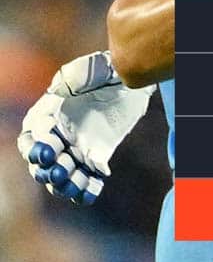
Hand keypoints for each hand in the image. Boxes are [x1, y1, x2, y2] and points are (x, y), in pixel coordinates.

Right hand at [16, 51, 154, 205]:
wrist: (130, 81)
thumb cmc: (105, 70)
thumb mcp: (91, 68)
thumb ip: (74, 77)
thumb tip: (57, 90)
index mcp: (46, 115)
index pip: (33, 137)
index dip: (37, 147)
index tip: (46, 154)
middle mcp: (56, 136)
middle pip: (43, 162)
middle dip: (48, 170)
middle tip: (59, 172)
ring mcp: (74, 148)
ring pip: (62, 174)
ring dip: (64, 183)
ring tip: (72, 186)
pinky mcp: (94, 156)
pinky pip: (86, 177)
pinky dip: (86, 188)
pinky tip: (91, 192)